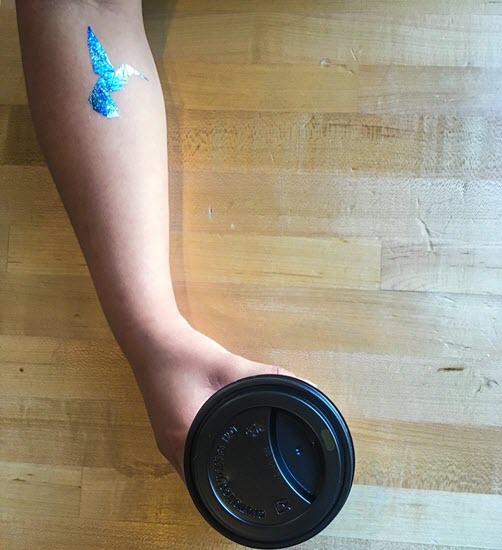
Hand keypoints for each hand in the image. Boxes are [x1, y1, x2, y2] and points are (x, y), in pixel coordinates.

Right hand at [127, 320, 310, 480]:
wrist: (151, 338)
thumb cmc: (185, 354)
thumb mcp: (230, 365)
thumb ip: (268, 376)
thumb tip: (306, 387)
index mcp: (185, 437)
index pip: (211, 481)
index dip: (237, 489)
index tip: (262, 493)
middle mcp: (171, 447)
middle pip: (201, 483)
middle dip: (229, 485)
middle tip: (261, 485)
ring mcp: (165, 441)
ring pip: (193, 471)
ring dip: (216, 472)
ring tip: (246, 472)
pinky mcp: (166, 430)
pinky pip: (189, 456)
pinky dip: (207, 457)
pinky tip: (224, 448)